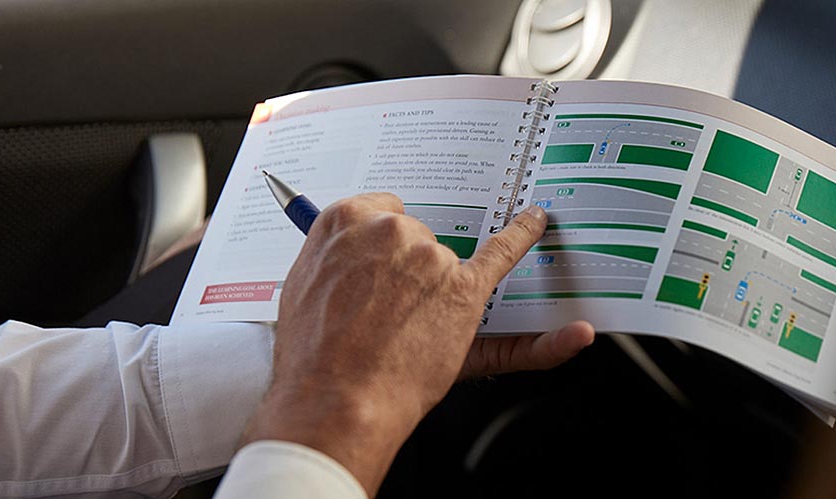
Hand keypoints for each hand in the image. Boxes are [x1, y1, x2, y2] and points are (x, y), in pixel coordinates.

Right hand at [245, 193, 577, 493]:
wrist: (335, 399)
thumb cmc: (312, 355)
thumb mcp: (300, 287)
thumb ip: (331, 258)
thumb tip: (347, 252)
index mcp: (344, 221)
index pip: (380, 213)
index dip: (383, 247)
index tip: (380, 265)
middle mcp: (391, 231)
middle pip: (415, 238)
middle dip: (407, 271)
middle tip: (385, 313)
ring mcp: (431, 258)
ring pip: (443, 262)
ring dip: (433, 291)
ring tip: (403, 332)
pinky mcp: (464, 288)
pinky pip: (503, 253)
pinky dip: (524, 236)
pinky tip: (535, 224)